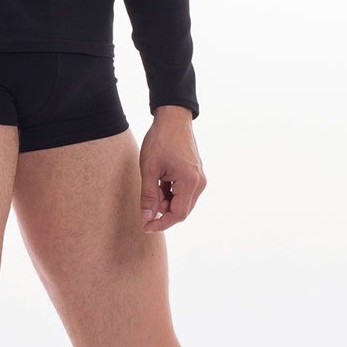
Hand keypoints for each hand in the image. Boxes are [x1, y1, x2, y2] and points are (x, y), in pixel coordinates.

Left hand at [138, 107, 204, 231]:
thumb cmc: (160, 140)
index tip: (146, 227)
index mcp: (190, 181)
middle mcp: (199, 182)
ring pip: (182, 202)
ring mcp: (199, 178)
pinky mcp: (196, 174)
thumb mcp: (148, 168)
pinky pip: (184, 192)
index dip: (161, 224)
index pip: (178, 214)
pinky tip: (159, 183)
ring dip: (166, 202)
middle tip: (146, 205)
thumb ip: (148, 195)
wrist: (173, 118)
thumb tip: (147, 217)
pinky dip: (170, 193)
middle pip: (182, 210)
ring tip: (152, 188)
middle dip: (163, 212)